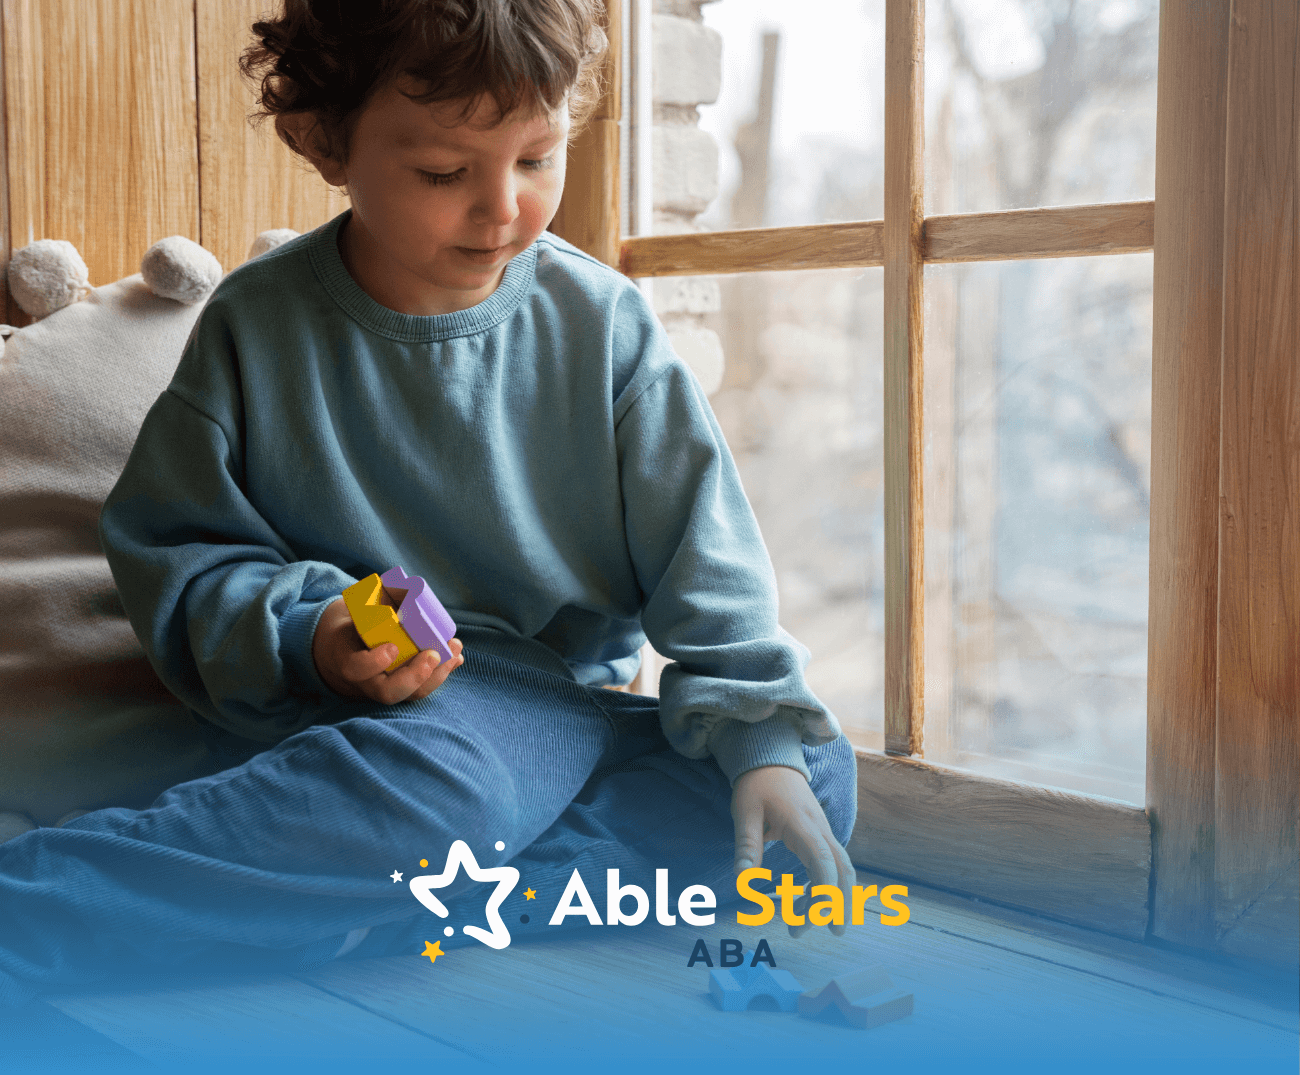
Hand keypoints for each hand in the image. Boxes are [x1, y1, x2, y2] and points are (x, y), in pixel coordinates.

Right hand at [311, 597, 463, 704]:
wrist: (347, 654)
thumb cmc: (353, 629)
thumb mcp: (352, 617)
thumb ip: (370, 603)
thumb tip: (398, 581)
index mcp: (348, 662)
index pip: (356, 669)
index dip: (373, 662)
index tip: (392, 647)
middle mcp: (367, 682)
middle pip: (389, 693)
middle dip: (415, 676)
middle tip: (433, 655)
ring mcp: (386, 688)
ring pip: (411, 694)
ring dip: (438, 674)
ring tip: (455, 650)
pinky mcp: (404, 688)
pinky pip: (424, 688)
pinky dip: (443, 672)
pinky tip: (457, 657)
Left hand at [731, 764, 855, 937]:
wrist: (770, 760)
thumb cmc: (756, 786)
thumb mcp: (744, 812)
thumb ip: (746, 845)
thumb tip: (742, 880)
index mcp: (802, 824)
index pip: (823, 859)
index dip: (824, 890)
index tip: (815, 916)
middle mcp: (820, 829)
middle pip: (842, 868)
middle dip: (841, 902)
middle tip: (833, 932)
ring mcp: (823, 831)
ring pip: (840, 868)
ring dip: (832, 898)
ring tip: (802, 925)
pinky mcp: (819, 835)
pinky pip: (830, 863)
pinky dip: (823, 887)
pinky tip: (804, 902)